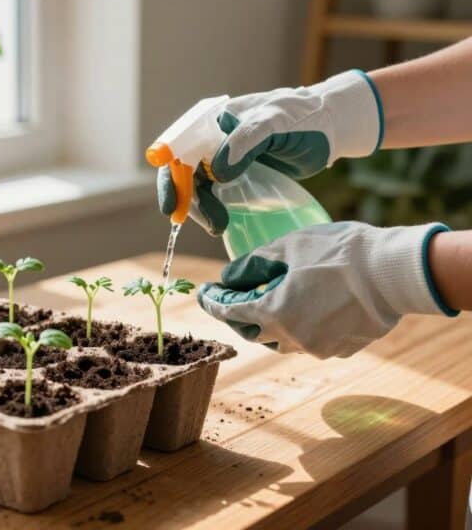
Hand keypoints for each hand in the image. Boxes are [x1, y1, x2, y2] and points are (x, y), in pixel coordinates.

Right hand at [156, 70, 382, 231]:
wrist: (331, 127)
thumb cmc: (304, 118)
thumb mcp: (274, 123)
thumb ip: (244, 142)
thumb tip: (216, 172)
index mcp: (213, 120)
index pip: (179, 147)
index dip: (170, 176)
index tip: (172, 204)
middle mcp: (212, 138)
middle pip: (183, 171)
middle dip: (185, 198)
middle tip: (193, 222)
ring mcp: (224, 157)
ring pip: (198, 186)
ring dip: (201, 208)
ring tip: (217, 226)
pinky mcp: (238, 174)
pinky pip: (214, 193)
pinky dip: (213, 209)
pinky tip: (221, 222)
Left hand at [198, 221, 456, 358]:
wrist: (394, 272)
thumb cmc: (339, 252)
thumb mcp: (288, 247)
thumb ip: (253, 264)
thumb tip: (228, 276)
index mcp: (274, 313)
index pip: (230, 311)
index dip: (213, 302)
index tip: (203, 293)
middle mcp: (292, 338)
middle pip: (252, 331)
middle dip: (237, 315)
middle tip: (231, 296)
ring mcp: (318, 348)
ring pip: (280, 341)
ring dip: (267, 324)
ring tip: (265, 301)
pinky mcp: (340, 350)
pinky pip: (308, 342)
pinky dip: (297, 327)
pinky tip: (303, 308)